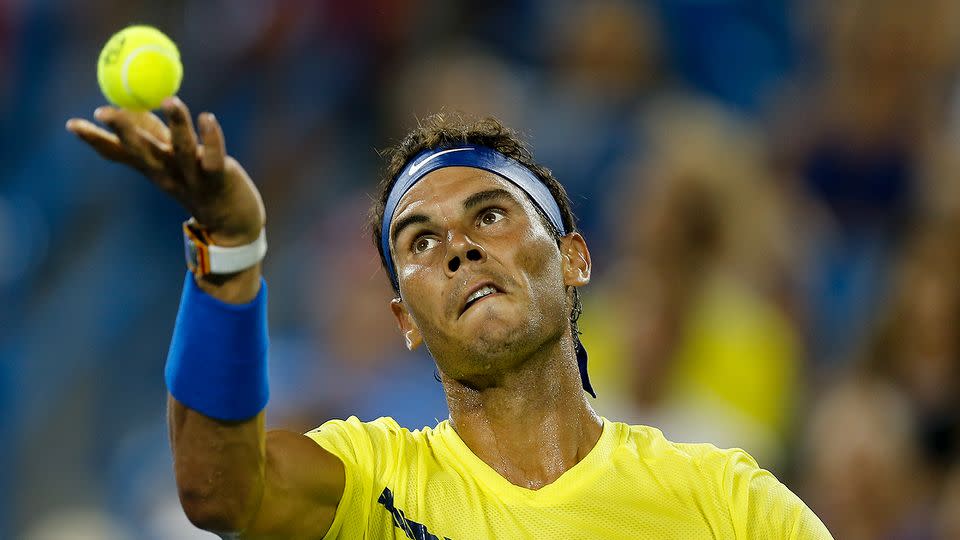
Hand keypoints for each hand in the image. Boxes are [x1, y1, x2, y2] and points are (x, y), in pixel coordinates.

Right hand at [66, 97, 264, 245]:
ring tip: (171, 100)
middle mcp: (168, 172)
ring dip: (177, 123)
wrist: (233, 225)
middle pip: (142, 151)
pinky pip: (215, 157)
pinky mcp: (221, 177)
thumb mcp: (168, 162)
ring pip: (182, 148)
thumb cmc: (198, 185)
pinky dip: (212, 137)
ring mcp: (193, 176)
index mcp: (153, 168)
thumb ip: (149, 136)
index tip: (72, 124)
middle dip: (123, 131)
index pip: (119, 153)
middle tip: (104, 111)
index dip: (96, 140)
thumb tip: (128, 106)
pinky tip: (207, 118)